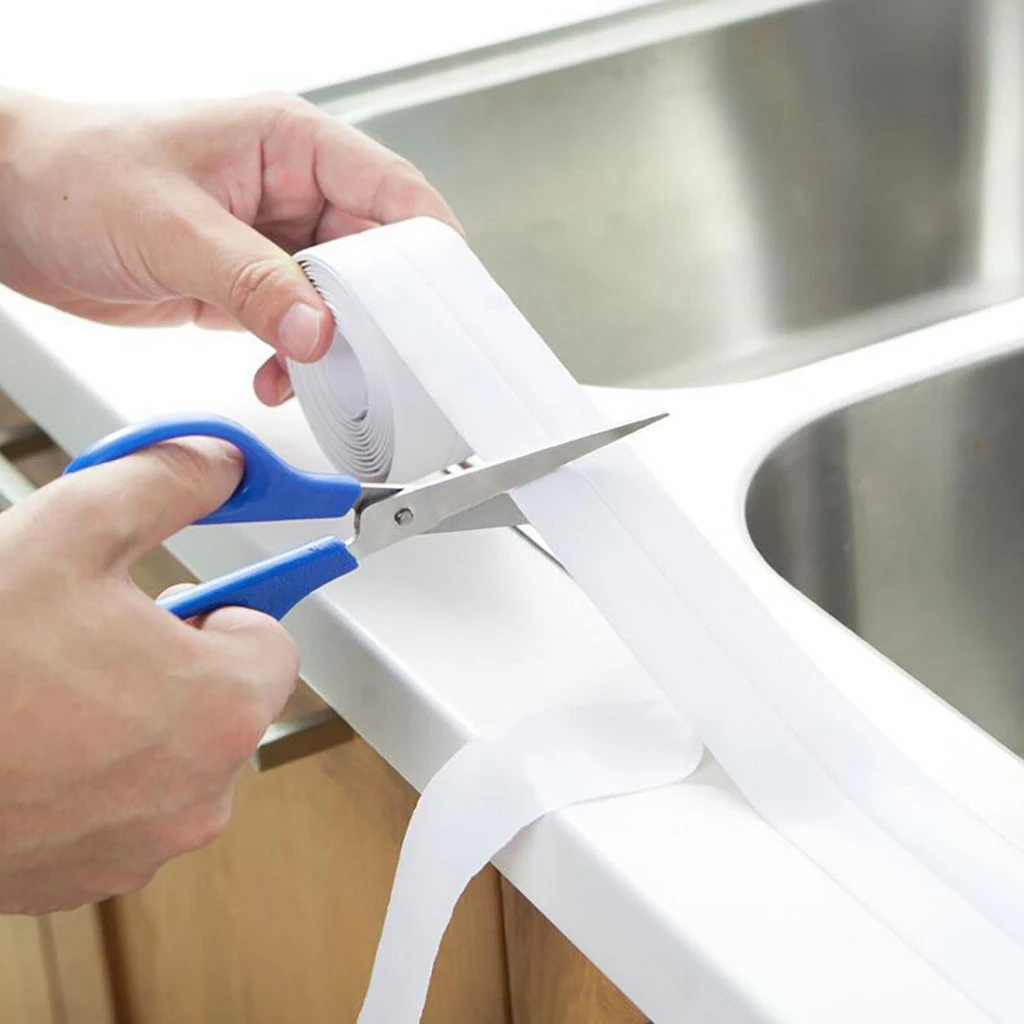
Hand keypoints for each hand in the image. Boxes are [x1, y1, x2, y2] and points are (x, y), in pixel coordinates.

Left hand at [0, 89, 457, 404]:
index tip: (444, 304)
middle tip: (382, 358)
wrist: (11, 212)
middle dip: (380, 313)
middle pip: (375, 256)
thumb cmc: (72, 175)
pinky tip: (273, 377)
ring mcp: (272, 240)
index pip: (392, 190)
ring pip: (340, 301)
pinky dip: (296, 361)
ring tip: (316, 374)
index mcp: (289, 144)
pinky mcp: (249, 283)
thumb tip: (319, 332)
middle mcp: (291, 190)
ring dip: (335, 346)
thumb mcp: (171, 228)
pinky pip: (299, 327)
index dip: (428, 246)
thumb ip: (252, 282)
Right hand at [0, 440, 297, 912]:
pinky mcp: (89, 875)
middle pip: (224, 701)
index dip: (219, 611)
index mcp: (222, 709)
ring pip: (173, 755)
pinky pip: (122, 806)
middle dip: (175, 664)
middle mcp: (202, 793)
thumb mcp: (71, 528)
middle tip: (97, 640)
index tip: (175, 603)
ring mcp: (146, 845)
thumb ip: (167, 483)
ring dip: (133, 719)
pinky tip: (33, 744)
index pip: (272, 644)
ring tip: (54, 690)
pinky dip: (92, 774)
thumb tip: (220, 464)